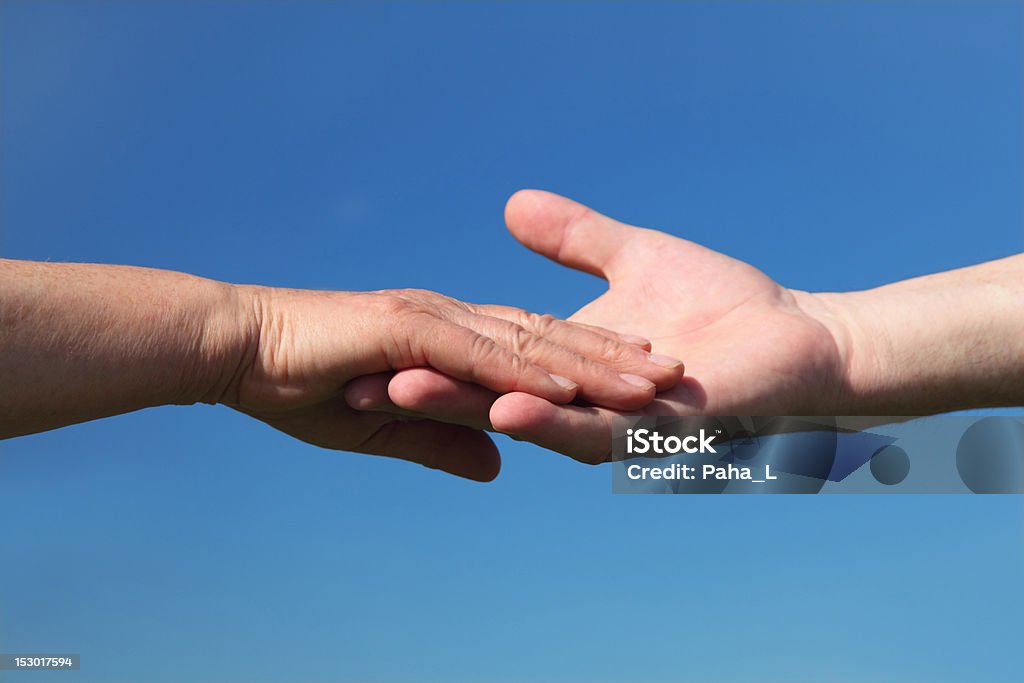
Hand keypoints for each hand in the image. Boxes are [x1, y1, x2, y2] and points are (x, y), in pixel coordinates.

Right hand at [224, 284, 684, 477]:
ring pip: (528, 341)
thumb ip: (444, 439)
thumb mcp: (384, 425)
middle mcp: (451, 318)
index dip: (586, 359)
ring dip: (591, 361)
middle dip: (612, 356)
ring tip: (651, 379)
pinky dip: (526, 368)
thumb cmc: (297, 384)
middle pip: (548, 338)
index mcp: (449, 333)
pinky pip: (478, 352)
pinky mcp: (405, 328)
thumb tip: (499, 465)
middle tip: (672, 373)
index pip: (530, 345)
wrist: (235, 348)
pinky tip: (572, 383)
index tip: (636, 374)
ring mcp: (432, 318)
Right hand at [346, 190, 853, 461]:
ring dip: (472, 405)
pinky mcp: (655, 429)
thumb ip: (576, 240)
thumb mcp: (632, 256)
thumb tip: (514, 220)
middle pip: (491, 387)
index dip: (427, 354)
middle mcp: (581, 395)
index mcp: (568, 361)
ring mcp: (614, 415)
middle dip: (429, 387)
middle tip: (358, 381)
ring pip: (532, 411)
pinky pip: (597, 427)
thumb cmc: (725, 302)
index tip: (365, 350)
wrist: (804, 343)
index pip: (486, 355)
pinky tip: (508, 411)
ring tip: (404, 394)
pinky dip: (551, 420)